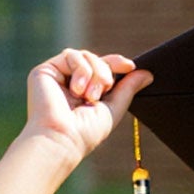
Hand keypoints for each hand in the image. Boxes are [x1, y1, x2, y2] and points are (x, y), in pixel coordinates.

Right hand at [21, 50, 147, 168]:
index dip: (117, 63)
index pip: (103, 68)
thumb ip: (128, 89)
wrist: (63, 137)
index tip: (130, 66)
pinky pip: (71, 55)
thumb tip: (147, 73)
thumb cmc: (87, 131)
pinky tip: (77, 90)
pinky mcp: (45, 70)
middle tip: (104, 91)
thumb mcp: (114, 108)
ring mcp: (58, 75)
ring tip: (90, 96)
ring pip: (85, 55)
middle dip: (106, 72)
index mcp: (86, 91)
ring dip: (95, 73)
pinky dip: (81, 70)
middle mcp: (71, 82)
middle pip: (96, 59)